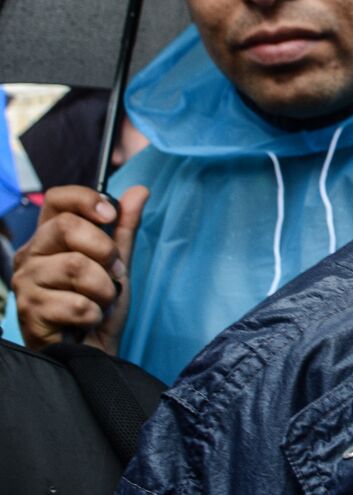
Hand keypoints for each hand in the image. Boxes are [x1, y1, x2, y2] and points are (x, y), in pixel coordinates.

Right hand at [12, 185, 148, 353]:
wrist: (94, 350)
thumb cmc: (99, 304)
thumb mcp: (118, 262)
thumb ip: (125, 227)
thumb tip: (139, 191)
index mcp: (49, 238)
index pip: (56, 199)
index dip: (86, 199)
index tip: (111, 215)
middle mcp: (30, 256)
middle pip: (67, 227)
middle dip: (104, 250)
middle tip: (111, 272)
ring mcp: (25, 284)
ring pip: (76, 267)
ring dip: (104, 288)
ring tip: (100, 300)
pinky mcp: (29, 312)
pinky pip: (77, 304)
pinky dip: (95, 314)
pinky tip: (86, 321)